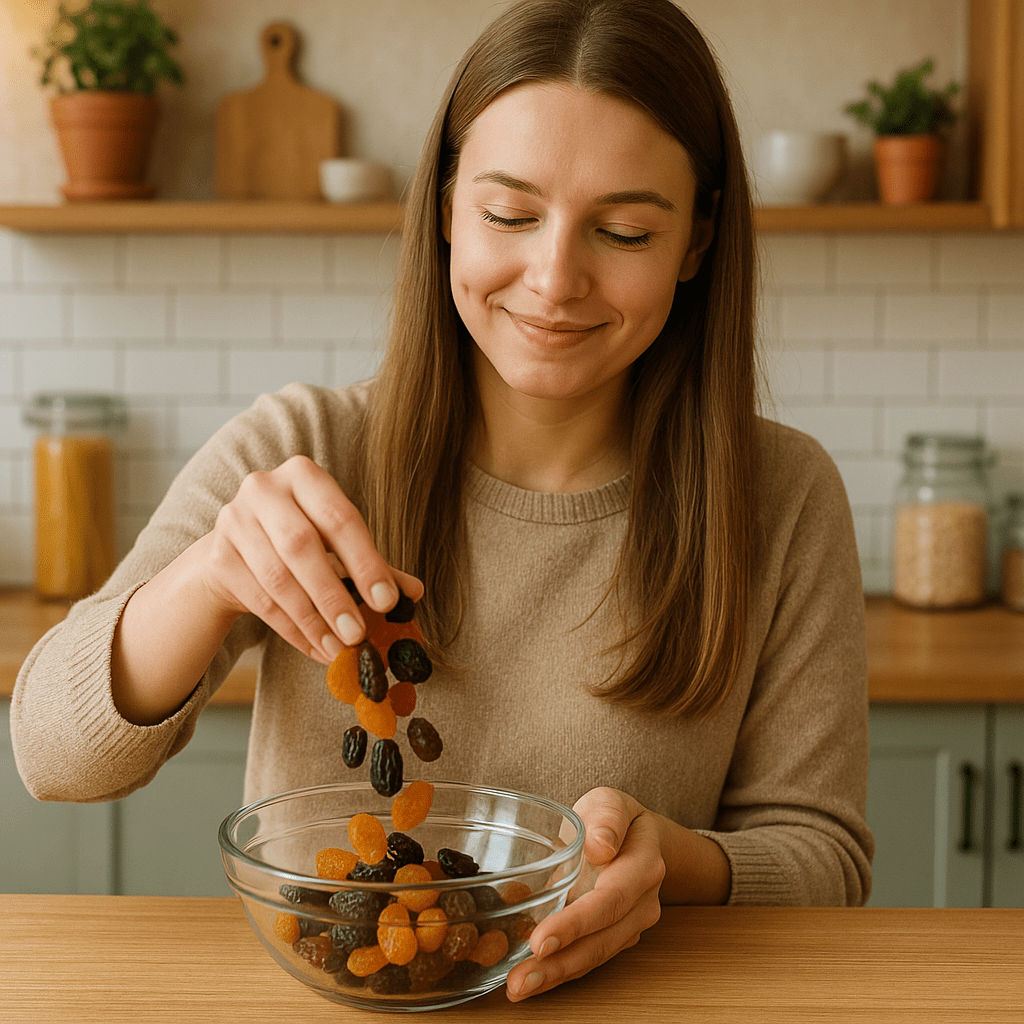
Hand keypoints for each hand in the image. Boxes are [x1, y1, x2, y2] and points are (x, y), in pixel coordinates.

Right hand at [199, 454, 422, 662]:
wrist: (233, 551)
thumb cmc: (299, 541)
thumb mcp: (336, 544)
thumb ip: (373, 564)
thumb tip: (415, 591)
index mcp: (304, 475)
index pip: (340, 518)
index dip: (366, 562)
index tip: (387, 601)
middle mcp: (264, 489)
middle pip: (301, 546)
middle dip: (334, 596)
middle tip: (358, 634)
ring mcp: (234, 521)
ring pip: (278, 578)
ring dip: (313, 620)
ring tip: (339, 648)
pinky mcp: (217, 556)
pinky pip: (259, 600)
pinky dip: (292, 629)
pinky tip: (316, 647)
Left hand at [504, 787, 664, 1001]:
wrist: (634, 837)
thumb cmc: (615, 818)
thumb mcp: (611, 802)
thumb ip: (608, 817)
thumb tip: (601, 845)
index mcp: (644, 866)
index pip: (610, 900)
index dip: (576, 924)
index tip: (541, 941)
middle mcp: (642, 903)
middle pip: (602, 940)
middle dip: (560, 964)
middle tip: (520, 980)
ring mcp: (630, 925)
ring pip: (594, 956)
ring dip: (556, 976)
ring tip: (518, 988)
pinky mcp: (612, 937)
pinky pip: (587, 958)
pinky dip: (559, 972)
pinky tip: (530, 981)